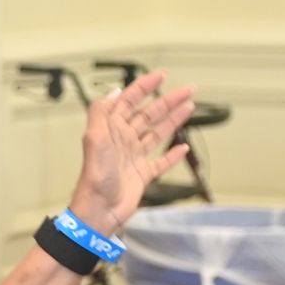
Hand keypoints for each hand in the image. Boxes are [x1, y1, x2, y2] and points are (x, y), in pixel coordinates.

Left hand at [68, 71, 195, 232]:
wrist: (99, 210)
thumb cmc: (94, 176)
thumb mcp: (94, 138)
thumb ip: (101, 112)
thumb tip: (114, 91)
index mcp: (112, 129)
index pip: (131, 101)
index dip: (145, 86)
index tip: (162, 75)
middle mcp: (124, 140)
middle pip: (149, 114)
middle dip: (168, 100)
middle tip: (189, 89)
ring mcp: (134, 158)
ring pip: (157, 134)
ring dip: (173, 120)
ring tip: (190, 107)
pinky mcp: (142, 175)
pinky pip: (161, 163)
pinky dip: (172, 155)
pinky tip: (183, 147)